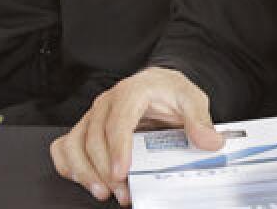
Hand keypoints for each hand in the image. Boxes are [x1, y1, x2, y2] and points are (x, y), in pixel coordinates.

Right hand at [49, 67, 224, 205]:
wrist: (158, 85)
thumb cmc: (169, 92)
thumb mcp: (191, 99)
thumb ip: (199, 120)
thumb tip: (210, 141)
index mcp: (131, 92)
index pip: (118, 121)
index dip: (118, 149)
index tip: (122, 173)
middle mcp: (107, 103)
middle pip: (95, 138)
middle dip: (106, 170)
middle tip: (122, 192)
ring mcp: (93, 116)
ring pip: (75, 143)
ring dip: (85, 172)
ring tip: (103, 192)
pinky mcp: (86, 128)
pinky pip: (65, 146)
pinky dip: (69, 165)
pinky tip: (84, 180)